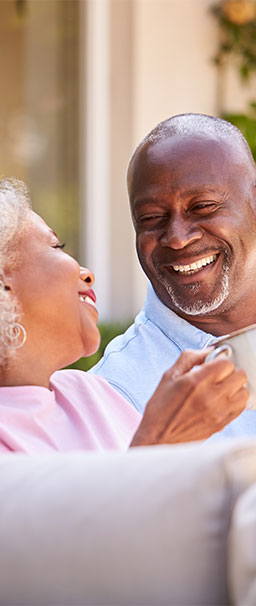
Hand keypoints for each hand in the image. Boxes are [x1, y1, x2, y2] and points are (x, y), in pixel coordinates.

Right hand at [130, 348, 248, 445]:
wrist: (159, 438)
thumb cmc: (161, 407)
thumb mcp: (169, 376)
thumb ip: (190, 357)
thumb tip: (210, 350)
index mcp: (196, 382)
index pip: (226, 363)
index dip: (220, 361)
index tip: (213, 365)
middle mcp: (210, 397)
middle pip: (239, 375)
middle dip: (230, 372)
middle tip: (218, 376)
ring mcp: (218, 412)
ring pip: (243, 391)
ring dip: (235, 387)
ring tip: (222, 389)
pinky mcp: (222, 424)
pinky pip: (241, 407)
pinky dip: (235, 400)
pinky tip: (223, 400)